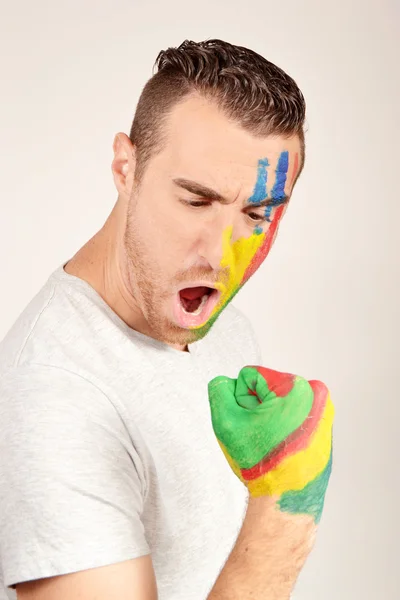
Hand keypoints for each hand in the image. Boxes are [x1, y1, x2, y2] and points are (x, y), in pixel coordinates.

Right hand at [208, 366, 334, 523]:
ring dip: (270, 417)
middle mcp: (315, 393)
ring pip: (279, 401)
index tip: (250, 424)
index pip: (249, 378)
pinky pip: (293, 415)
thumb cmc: (261, 463)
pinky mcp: (324, 425)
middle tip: (261, 436)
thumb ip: (218, 390)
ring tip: (272, 442)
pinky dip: (284, 427)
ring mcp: (323, 409)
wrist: (285, 499)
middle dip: (257, 408)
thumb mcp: (225, 421)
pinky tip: (282, 447)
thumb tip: (228, 384)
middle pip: (266, 388)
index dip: (241, 401)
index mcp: (295, 386)